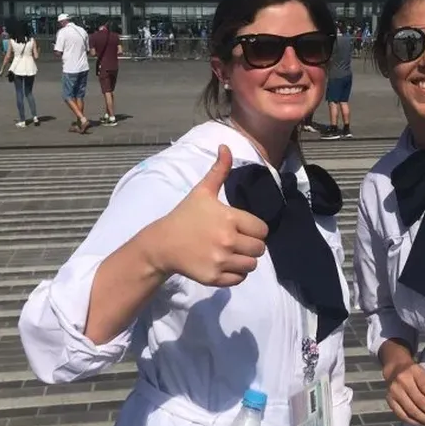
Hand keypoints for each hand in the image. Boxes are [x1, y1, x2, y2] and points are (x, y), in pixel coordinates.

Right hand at [152, 145, 268, 286]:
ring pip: (252, 265)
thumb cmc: (185, 216)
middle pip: (259, 248)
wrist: (163, 243)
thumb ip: (219, 170)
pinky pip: (239, 279)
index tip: (242, 228)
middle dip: (252, 245)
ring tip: (232, 253)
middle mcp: (227, 240)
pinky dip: (236, 274)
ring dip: (245, 260)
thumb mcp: (202, 191)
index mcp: (229, 218)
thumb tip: (225, 146)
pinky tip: (225, 264)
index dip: (255, 229)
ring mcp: (220, 260)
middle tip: (238, 241)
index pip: (262, 229)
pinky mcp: (214, 277)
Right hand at [383, 354, 424, 425]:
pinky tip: (422, 424)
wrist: (395, 369)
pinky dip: (414, 422)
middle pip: (420, 402)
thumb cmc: (415, 374)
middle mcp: (403, 381)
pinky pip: (403, 415)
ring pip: (412, 411)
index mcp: (414, 371)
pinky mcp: (390, 401)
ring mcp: (394, 392)